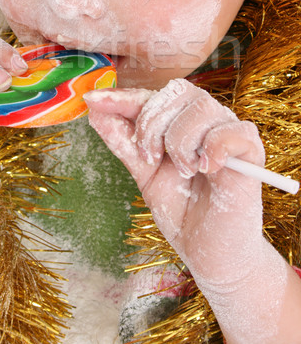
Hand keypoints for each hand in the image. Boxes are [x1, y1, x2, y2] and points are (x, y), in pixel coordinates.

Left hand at [85, 79, 264, 286]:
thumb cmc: (181, 209)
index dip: (123, 96)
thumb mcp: (144, 173)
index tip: (92, 101)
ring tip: (185, 172)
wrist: (208, 251)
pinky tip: (207, 169)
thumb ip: (123, 142)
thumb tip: (94, 110)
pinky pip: (233, 131)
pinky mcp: (252, 152)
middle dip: (152, 124)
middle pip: (177, 92)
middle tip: (151, 158)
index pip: (153, 95)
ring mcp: (229, 133)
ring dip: (181, 142)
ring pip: (201, 108)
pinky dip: (213, 148)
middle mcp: (206, 120)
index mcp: (182, 121)